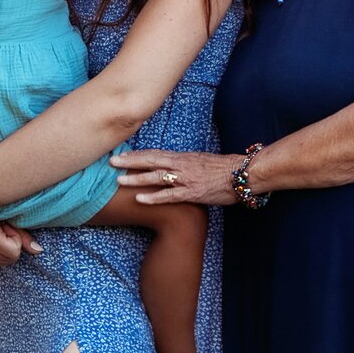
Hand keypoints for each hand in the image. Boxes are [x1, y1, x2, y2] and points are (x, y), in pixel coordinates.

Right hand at [0, 218, 41, 263]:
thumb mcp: (11, 220)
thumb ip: (24, 237)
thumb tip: (38, 250)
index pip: (14, 251)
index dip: (15, 239)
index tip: (8, 228)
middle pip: (10, 259)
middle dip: (11, 246)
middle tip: (4, 233)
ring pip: (5, 262)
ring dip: (6, 250)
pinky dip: (0, 254)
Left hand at [111, 147, 238, 205]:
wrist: (242, 174)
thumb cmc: (224, 169)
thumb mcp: (201, 161)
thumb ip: (185, 163)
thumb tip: (172, 165)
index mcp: (183, 157)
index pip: (155, 153)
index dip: (136, 154)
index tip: (121, 154)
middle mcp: (181, 165)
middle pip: (151, 161)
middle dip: (130, 161)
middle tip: (111, 161)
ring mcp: (186, 179)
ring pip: (156, 177)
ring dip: (136, 178)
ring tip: (119, 180)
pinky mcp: (191, 193)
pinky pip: (169, 195)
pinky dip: (153, 197)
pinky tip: (139, 199)